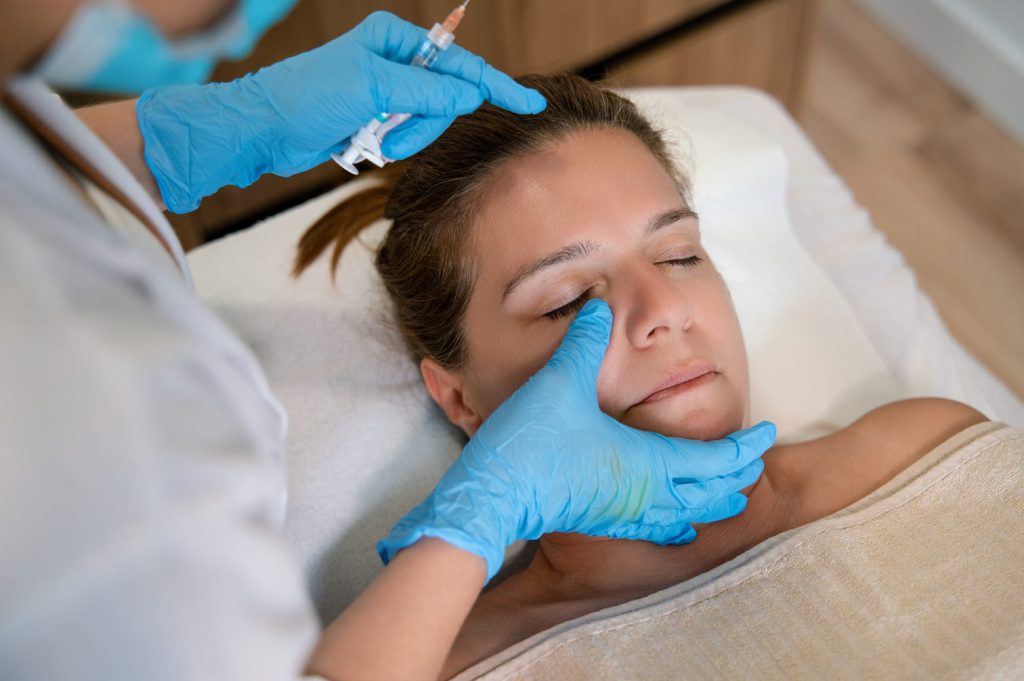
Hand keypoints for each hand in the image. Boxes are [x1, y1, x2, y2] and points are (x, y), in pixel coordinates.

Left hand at [136, 11, 545, 212]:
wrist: (263, 130)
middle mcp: (394, 62)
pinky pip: (404, 138)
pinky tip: (360, 143)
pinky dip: (388, 146)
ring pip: (425, 124)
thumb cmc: (308, 96)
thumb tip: (471, 91)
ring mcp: (385, 93)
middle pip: (445, 100)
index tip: (528, 103)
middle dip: (422, 123)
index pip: (460, 64)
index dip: (495, 85)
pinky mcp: (375, 120)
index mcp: (395, 39)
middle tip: (390, 132)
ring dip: (401, 138)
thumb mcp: (372, 87)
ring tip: (369, 139)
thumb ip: (427, 90)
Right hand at [379, 299, 775, 580]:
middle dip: (737, 474)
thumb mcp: (560, 381)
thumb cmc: (530, 443)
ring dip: (714, 500)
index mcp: (648, 462)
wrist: (491, 497)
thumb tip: (596, 306)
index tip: (767, 432)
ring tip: (730, 490)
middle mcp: (646, 494)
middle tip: (754, 457)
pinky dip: (681, 520)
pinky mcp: (604, 521)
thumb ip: (583, 342)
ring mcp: (625, 513)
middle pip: (711, 492)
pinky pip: (660, 526)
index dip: (746, 447)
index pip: (717, 460)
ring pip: (689, 515)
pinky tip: (679, 523)